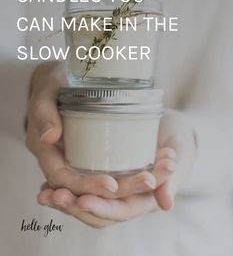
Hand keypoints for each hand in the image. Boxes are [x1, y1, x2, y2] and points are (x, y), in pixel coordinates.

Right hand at [26, 62, 176, 206]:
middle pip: (86, 186)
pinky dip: (127, 172)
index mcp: (45, 150)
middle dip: (116, 189)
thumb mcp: (47, 90)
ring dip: (127, 184)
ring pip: (100, 179)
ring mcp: (76, 155)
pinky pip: (106, 166)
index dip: (85, 187)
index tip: (111, 185)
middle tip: (147, 181)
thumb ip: (44, 111)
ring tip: (154, 178)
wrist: (61, 76)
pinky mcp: (91, 149)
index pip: (62, 179)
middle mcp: (60, 158)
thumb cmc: (53, 80)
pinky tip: (149, 169)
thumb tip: (49, 137)